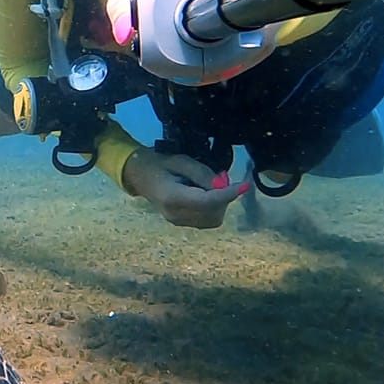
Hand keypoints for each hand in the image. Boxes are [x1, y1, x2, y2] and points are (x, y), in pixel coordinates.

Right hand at [122, 146, 247, 227]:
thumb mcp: (180, 160)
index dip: (228, 194)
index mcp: (172, 197)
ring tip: (210, 186)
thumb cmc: (158, 163)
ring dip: (219, 204)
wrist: (138, 175)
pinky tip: (205, 195)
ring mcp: (177, 222)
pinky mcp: (181, 223)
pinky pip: (206, 220)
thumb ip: (201, 173)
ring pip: (212, 219)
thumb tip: (222, 184)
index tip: (245, 185)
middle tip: (220, 178)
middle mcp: (175, 214)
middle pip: (213, 213)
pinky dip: (213, 208)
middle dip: (223, 197)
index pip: (207, 201)